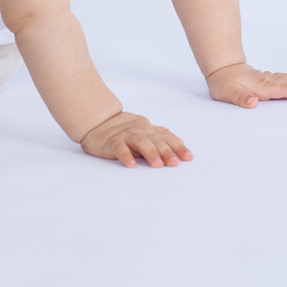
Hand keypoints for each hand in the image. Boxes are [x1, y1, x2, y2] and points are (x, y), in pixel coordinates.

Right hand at [79, 112, 193, 167]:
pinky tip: (131, 165)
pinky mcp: (112, 142)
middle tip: (175, 163)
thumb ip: (161, 134)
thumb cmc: (122, 129)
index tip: (189, 157)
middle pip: (156, 141)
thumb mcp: (144, 130)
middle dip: (166, 152)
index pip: (166, 139)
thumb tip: (180, 140)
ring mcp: (126, 137)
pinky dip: (126, 155)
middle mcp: (140, 132)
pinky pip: (120, 148)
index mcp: (149, 131)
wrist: (97, 122)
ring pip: (140, 143)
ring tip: (157, 165)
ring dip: (150, 153)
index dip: (178, 147)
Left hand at [206, 63, 286, 108]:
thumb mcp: (227, 92)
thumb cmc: (223, 82)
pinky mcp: (268, 79)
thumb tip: (253, 103)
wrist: (222, 69)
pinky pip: (286, 79)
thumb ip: (240, 97)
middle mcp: (267, 80)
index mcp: (260, 85)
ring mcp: (269, 78)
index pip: (281, 88)